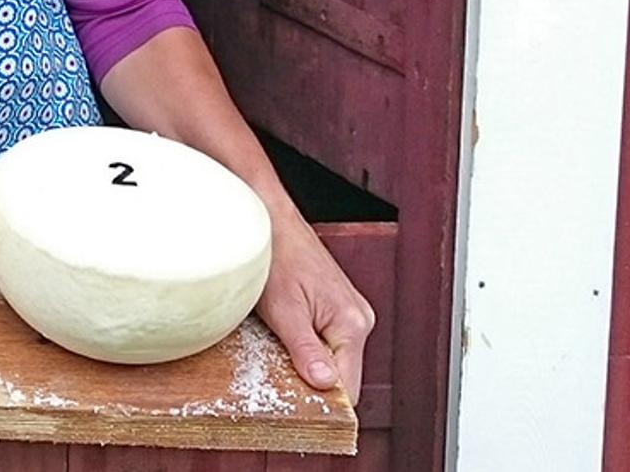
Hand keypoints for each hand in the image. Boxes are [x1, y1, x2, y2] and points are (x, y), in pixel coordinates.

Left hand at [255, 211, 375, 401]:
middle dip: (313, 381)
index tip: (297, 408)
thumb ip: (306, 350)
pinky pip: (328, 341)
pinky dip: (308, 346)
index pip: (349, 387)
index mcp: (353, 323)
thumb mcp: (284, 310)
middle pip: (342, 374)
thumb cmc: (275, 257)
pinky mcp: (337, 308)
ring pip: (334, 358)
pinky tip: (287, 336)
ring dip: (308, 362)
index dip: (323, 402)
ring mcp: (350, 313)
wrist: (271, 220)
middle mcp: (359, 319)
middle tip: (279, 374)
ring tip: (280, 346)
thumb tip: (326, 386)